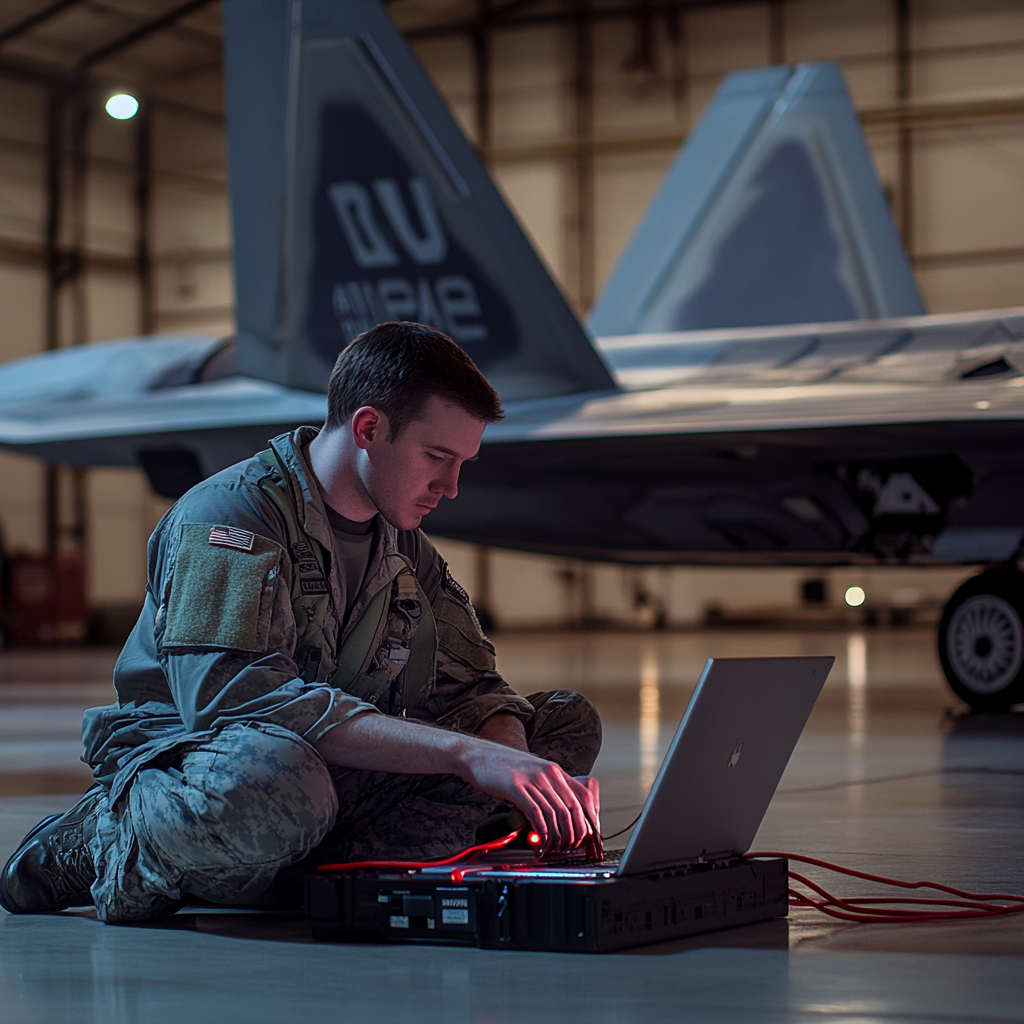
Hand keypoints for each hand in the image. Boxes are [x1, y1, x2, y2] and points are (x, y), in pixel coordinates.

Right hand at [460, 743, 600, 855]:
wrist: (479, 755)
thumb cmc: (504, 768)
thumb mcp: (533, 773)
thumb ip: (548, 790)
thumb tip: (561, 816)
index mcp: (555, 771)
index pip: (584, 796)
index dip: (591, 819)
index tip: (589, 837)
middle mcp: (548, 773)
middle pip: (573, 809)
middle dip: (575, 834)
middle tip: (569, 848)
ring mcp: (532, 779)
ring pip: (555, 814)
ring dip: (557, 837)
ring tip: (553, 849)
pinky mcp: (516, 787)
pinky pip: (536, 813)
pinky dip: (541, 832)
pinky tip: (539, 842)